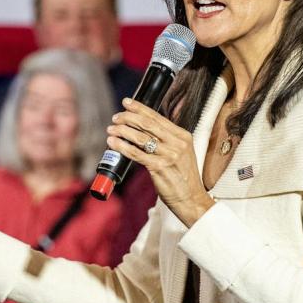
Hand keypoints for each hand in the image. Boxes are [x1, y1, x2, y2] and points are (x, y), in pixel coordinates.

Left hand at [106, 98, 214, 225]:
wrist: (191, 199)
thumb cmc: (183, 178)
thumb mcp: (181, 153)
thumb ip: (166, 141)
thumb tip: (141, 130)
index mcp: (183, 136)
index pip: (157, 117)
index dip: (140, 108)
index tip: (126, 103)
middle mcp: (177, 143)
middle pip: (148, 124)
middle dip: (128, 118)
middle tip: (116, 117)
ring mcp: (169, 155)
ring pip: (140, 137)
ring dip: (123, 131)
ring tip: (111, 130)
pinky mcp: (160, 167)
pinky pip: (137, 154)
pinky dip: (122, 147)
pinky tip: (113, 143)